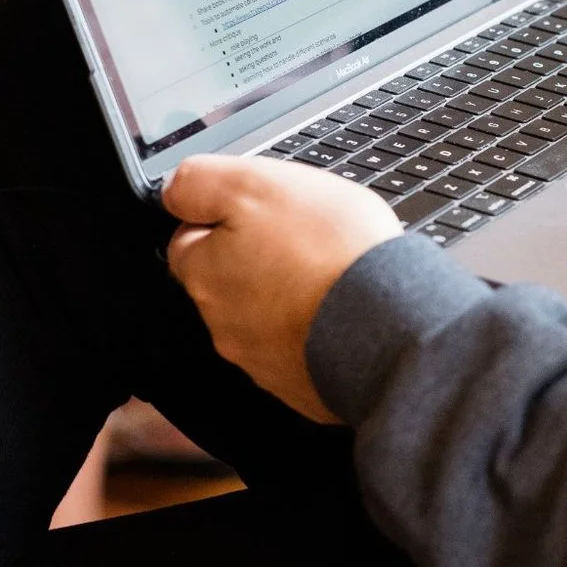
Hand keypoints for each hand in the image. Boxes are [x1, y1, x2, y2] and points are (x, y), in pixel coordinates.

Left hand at [162, 156, 400, 422]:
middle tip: (304, 238)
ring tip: (330, 274)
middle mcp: (222, 324)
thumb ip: (202, 182)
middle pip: (228, 279)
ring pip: (265, 315)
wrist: (392, 326)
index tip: (262, 211)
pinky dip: (315, 328)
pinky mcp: (300, 385)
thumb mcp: (257, 185)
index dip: (225, 216)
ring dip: (287, 295)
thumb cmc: (331, 253)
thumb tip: (174, 190)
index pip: (188, 238)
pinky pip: (300, 347)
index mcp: (203, 273)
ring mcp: (261, 361)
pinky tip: (341, 310)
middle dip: (257, 259)